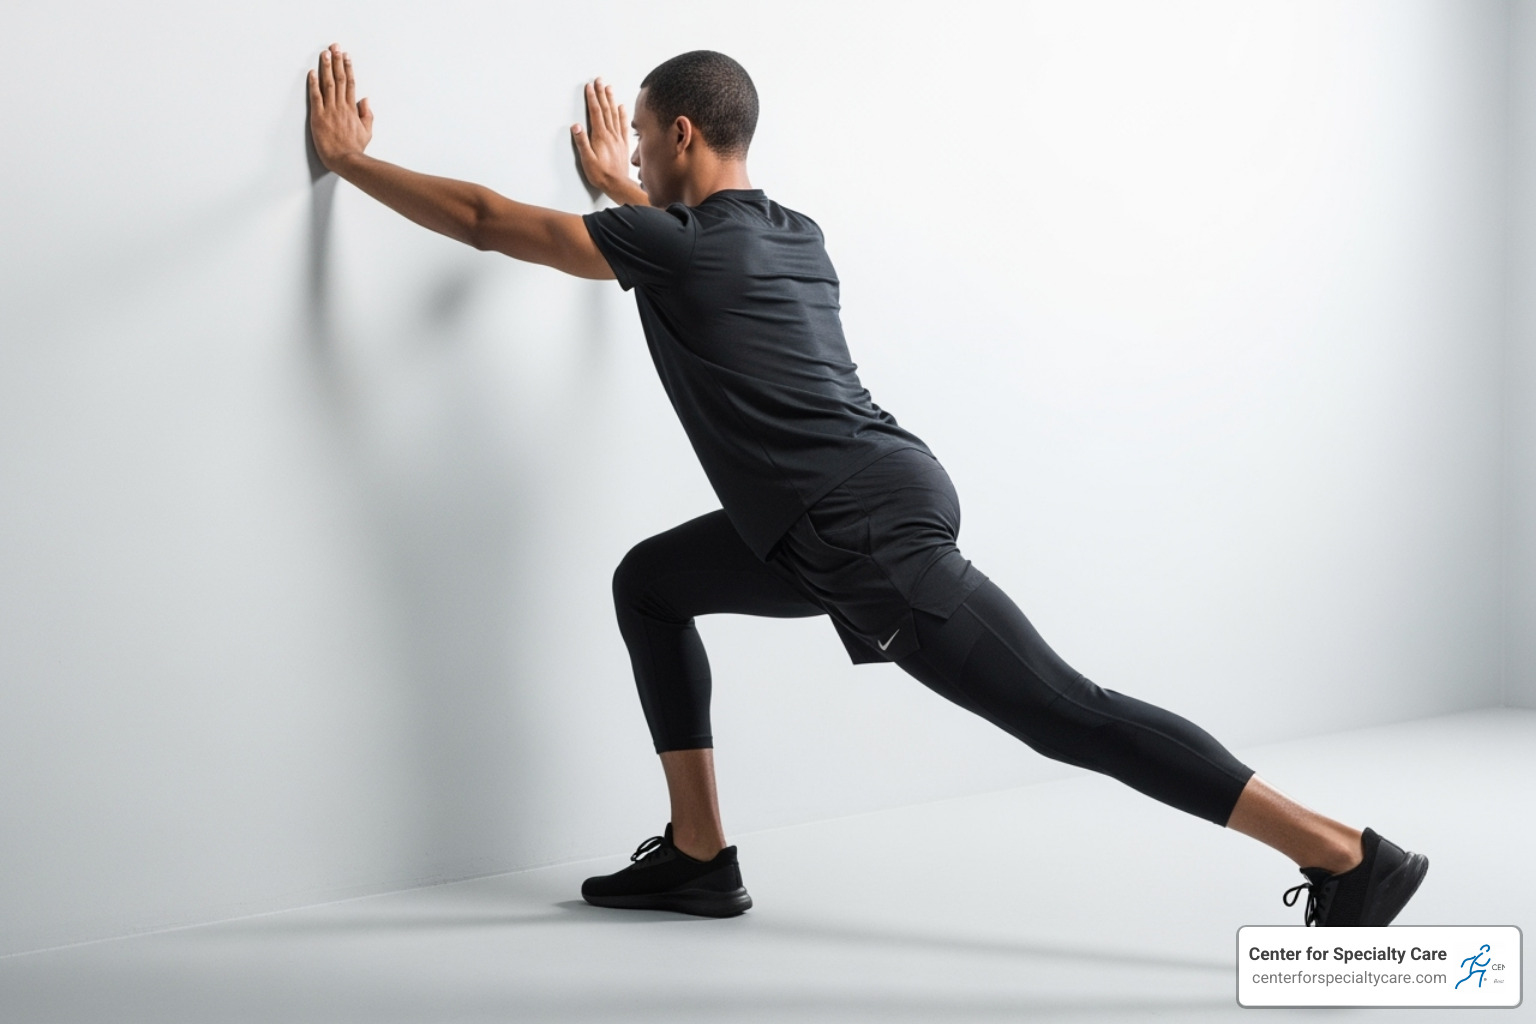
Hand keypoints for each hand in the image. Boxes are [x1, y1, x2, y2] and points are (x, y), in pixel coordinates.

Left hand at [307, 43, 372, 172]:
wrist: (347, 160)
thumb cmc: (355, 149)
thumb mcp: (367, 132)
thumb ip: (367, 115)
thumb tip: (365, 100)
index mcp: (352, 109)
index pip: (351, 83)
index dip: (348, 68)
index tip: (346, 57)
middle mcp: (341, 106)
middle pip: (340, 79)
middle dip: (337, 61)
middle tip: (335, 47)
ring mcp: (330, 111)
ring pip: (329, 84)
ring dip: (326, 67)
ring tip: (324, 53)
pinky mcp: (319, 117)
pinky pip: (316, 97)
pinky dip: (313, 84)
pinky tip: (311, 73)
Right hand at [571, 78, 635, 198]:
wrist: (618, 184)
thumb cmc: (601, 174)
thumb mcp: (587, 160)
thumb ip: (581, 142)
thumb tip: (576, 126)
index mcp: (600, 136)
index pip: (595, 112)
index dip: (592, 98)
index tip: (589, 87)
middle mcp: (610, 134)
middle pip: (605, 109)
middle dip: (601, 93)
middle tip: (599, 80)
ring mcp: (618, 138)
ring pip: (614, 114)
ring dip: (611, 100)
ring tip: (609, 88)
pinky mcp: (623, 143)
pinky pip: (623, 125)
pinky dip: (622, 114)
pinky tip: (621, 107)